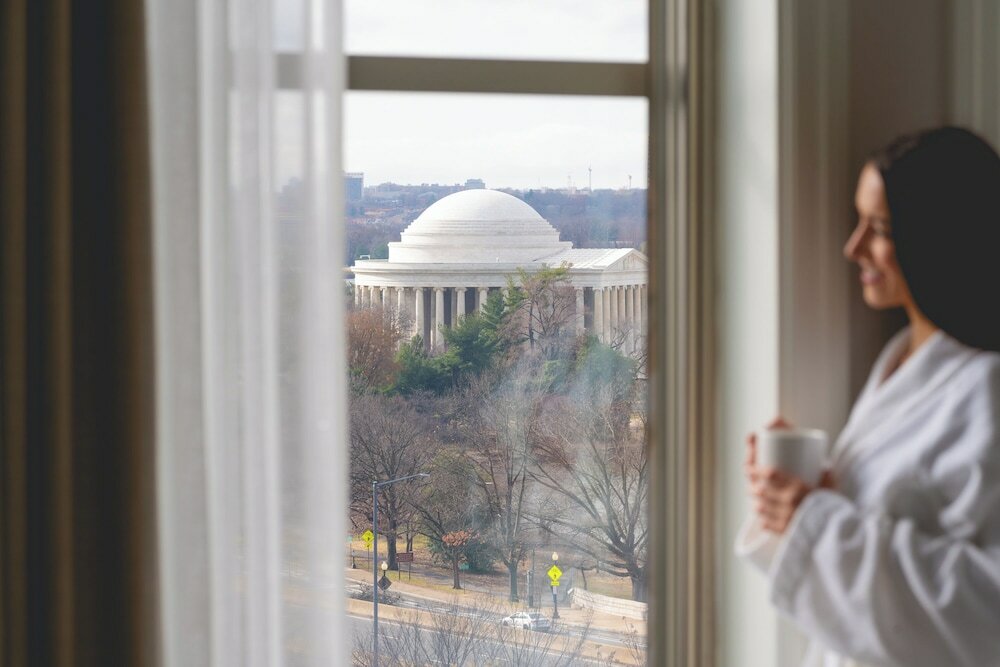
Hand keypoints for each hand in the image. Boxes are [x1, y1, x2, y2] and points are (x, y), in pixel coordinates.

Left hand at [744, 418, 834, 534]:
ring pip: (760, 506)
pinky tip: (762, 515)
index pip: (770, 474)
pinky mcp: (783, 531)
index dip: (756, 470)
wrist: (837, 536)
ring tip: (755, 498)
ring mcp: (784, 517)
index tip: (751, 467)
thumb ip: (827, 478)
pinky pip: (765, 523)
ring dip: (756, 501)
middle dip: (752, 484)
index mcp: (799, 487)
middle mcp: (788, 501)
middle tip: (751, 482)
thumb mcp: (832, 491)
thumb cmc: (835, 510)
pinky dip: (762, 518)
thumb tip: (825, 467)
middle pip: (761, 490)